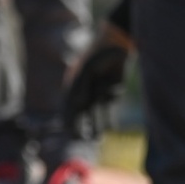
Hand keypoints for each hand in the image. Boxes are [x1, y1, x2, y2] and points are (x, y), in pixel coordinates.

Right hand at [65, 22, 132, 138]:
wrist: (117, 45)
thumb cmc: (98, 54)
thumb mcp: (86, 69)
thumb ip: (81, 86)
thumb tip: (78, 103)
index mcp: (74, 83)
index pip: (68, 104)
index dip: (67, 117)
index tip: (67, 129)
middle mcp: (86, 89)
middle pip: (81, 112)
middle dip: (80, 125)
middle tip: (80, 138)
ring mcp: (99, 91)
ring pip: (96, 112)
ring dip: (96, 124)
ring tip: (96, 138)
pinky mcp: (113, 92)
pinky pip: (110, 106)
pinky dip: (110, 113)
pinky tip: (110, 118)